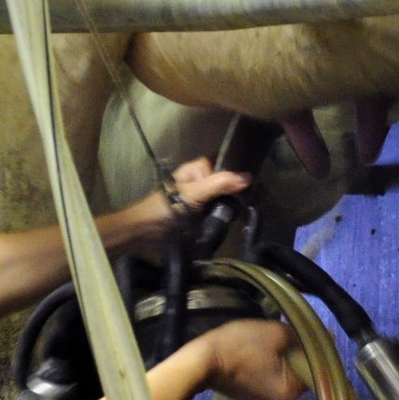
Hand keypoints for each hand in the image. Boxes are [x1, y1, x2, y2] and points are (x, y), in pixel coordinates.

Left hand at [110, 157, 250, 254]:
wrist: (143, 235)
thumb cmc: (164, 208)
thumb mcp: (193, 193)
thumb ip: (219, 184)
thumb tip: (247, 177)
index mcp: (195, 170)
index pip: (223, 165)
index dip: (236, 173)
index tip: (253, 185)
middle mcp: (199, 183)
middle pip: (225, 183)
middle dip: (237, 192)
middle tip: (255, 202)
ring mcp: (200, 201)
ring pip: (223, 200)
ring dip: (232, 207)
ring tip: (249, 213)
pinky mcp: (199, 218)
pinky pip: (217, 215)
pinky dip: (225, 219)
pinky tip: (238, 223)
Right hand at [196, 319, 305, 399]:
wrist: (201, 360)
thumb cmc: (240, 345)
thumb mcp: (276, 333)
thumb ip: (305, 336)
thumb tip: (329, 338)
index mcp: (290, 392)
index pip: (314, 370)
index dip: (312, 350)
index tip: (302, 335)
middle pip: (299, 374)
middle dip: (295, 354)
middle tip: (282, 335)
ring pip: (283, 375)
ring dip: (280, 359)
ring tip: (266, 342)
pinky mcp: (251, 398)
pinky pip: (269, 379)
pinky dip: (267, 367)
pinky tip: (256, 353)